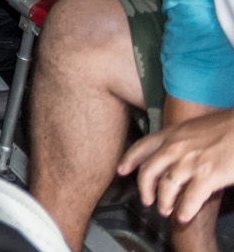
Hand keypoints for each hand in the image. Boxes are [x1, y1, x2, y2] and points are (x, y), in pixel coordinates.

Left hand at [119, 109, 233, 222]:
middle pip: (148, 172)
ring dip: (164, 203)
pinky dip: (184, 211)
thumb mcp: (194, 127)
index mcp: (172, 133)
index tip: (121, 170)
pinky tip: (183, 217)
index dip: (129, 160)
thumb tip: (174, 149)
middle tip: (146, 201)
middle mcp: (175, 148)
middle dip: (144, 189)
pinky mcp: (208, 176)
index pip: (141, 147)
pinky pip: (190, 199)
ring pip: (166, 188)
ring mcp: (190, 162)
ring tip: (165, 211)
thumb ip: (180, 139)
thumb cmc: (225, 126)